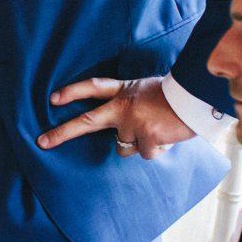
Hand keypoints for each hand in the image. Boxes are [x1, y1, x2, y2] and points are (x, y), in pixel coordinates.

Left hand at [37, 75, 193, 158]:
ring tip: (156, 129)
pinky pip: (146, 153)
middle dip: (63, 133)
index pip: (93, 88)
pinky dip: (157, 149)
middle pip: (87, 121)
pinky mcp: (147, 139)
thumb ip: (130, 103)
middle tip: (43, 141)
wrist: (198, 98)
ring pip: (123, 147)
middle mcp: (123, 108)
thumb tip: (122, 126)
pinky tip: (167, 136)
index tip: (53, 98)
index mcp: (124, 91)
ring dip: (137, 144)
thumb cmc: (174, 96)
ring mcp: (133, 124)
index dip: (73, 92)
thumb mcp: (146, 90)